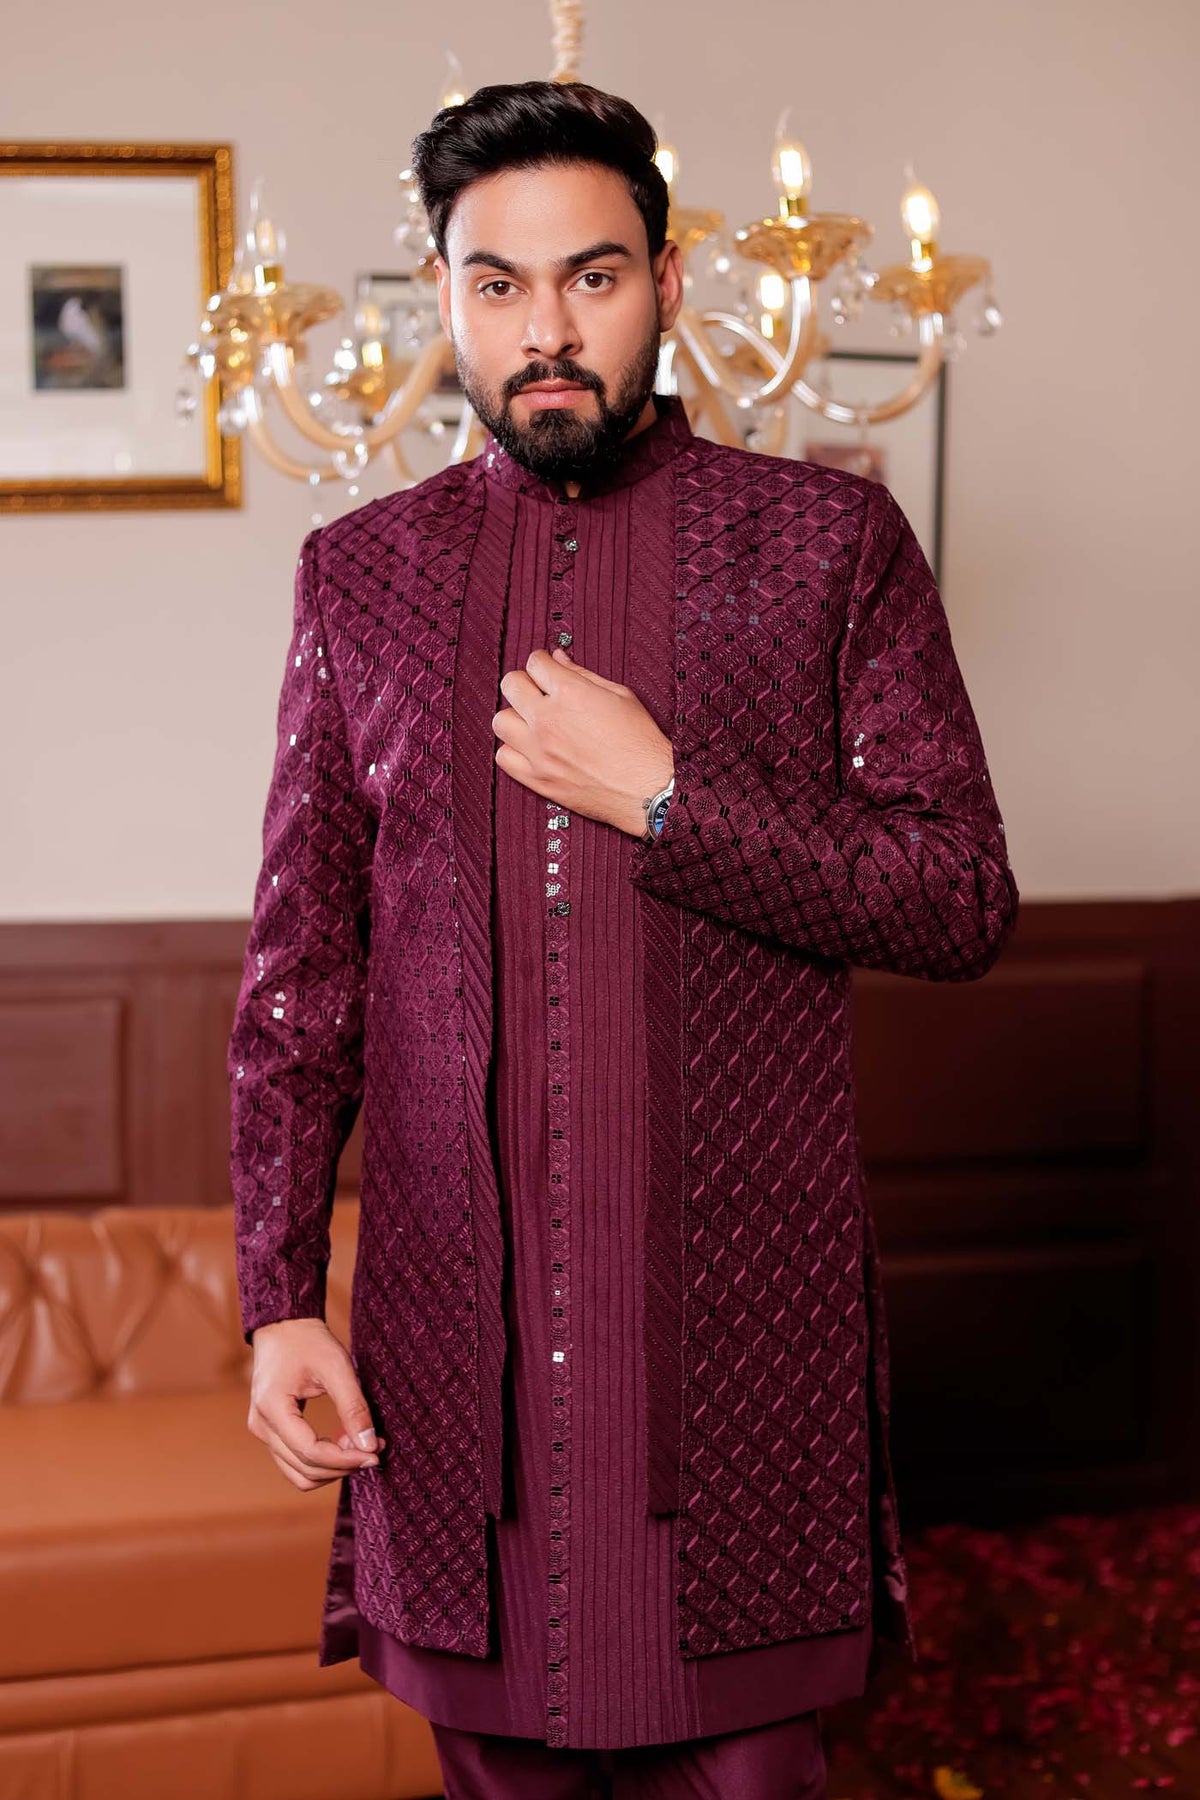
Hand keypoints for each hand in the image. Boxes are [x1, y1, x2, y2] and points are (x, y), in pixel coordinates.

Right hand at [248, 1317, 385, 1491]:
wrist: (283, 1326)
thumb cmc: (308, 1341)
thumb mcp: (336, 1366)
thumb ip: (353, 1407)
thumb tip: (369, 1445)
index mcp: (271, 1407)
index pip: (310, 1451)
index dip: (345, 1459)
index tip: (375, 1453)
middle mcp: (261, 1426)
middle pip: (304, 1469)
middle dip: (343, 1465)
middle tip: (374, 1449)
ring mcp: (262, 1431)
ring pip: (298, 1473)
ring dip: (332, 1469)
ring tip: (359, 1446)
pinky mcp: (270, 1432)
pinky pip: (294, 1462)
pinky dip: (321, 1462)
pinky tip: (342, 1443)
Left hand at [491, 645, 673, 836]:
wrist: (648, 789)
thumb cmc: (640, 742)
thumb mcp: (619, 696)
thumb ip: (583, 675)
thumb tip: (558, 659)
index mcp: (570, 693)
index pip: (534, 663)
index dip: (541, 662)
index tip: (546, 669)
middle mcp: (548, 719)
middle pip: (510, 685)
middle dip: (524, 683)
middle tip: (538, 693)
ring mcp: (539, 751)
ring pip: (501, 721)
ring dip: (515, 717)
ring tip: (533, 723)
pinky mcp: (537, 778)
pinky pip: (503, 757)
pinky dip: (513, 750)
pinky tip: (530, 748)